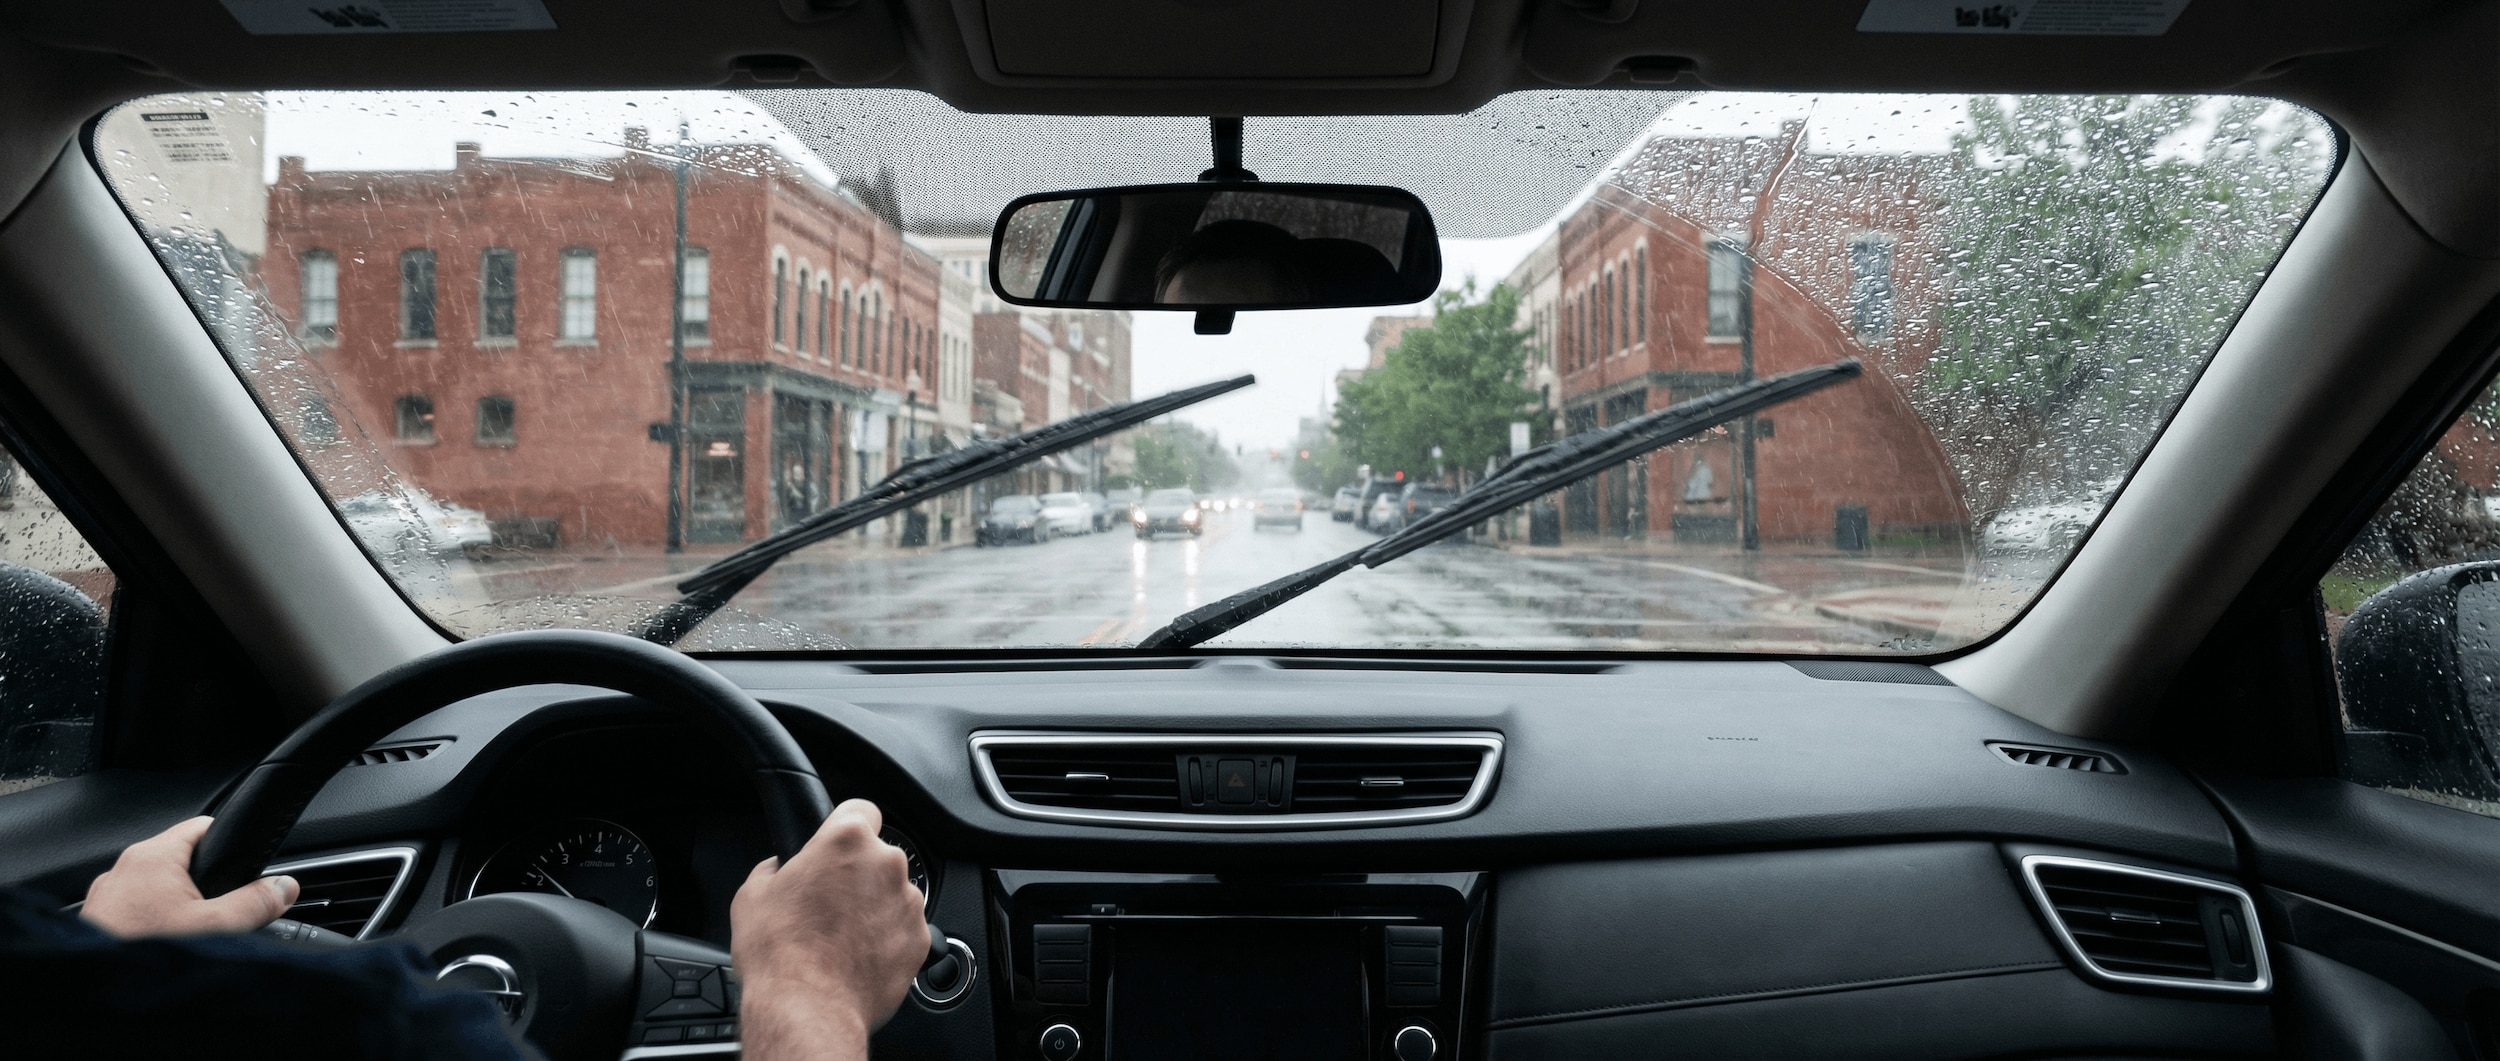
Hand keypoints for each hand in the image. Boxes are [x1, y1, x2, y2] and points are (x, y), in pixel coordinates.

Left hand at [82, 816, 300, 938]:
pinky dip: (154, 920)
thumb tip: (284, 887)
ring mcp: (106, 895)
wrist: (97, 991)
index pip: (203, 826)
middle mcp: (123, 868)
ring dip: (179, 903)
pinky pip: (136, 908)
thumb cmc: (143, 952)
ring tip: (192, 933)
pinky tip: (164, 945)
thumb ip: (254, 903)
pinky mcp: (97, 918)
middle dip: (206, 882)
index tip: (246, 865)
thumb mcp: (213, 927)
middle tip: (222, 911)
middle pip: (181, 858)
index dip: (230, 844)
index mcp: (152, 856)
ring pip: (157, 886)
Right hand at [731, 799, 928, 1060]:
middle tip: (828, 902)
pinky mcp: (920, 939)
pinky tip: (858, 955)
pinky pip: (904, 928)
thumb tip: (780, 870)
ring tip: (841, 936)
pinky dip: (887, 938)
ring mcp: (908, 902)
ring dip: (874, 907)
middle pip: (877, 855)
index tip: (837, 844)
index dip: (845, 826)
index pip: (860, 809)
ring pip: (893, 893)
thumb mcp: (752, 895)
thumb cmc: (780, 952)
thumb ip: (775, 868)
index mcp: (847, 841)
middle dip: (857, 874)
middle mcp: (886, 864)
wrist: (808, 1007)